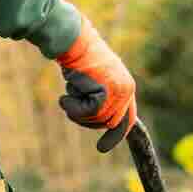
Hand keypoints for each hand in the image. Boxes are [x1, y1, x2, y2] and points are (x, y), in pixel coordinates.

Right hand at [56, 16, 137, 152]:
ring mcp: (118, 91)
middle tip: (70, 105)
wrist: (73, 42)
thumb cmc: (79, 60)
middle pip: (107, 123)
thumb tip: (102, 121)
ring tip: (69, 93)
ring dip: (77, 111)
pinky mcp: (105, 92)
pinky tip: (65, 95)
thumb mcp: (95, 82)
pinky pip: (88, 113)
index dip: (115, 136)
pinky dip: (72, 107)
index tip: (101, 149)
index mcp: (127, 87)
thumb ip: (102, 100)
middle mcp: (127, 90)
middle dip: (86, 120)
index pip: (126, 119)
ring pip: (96, 120)